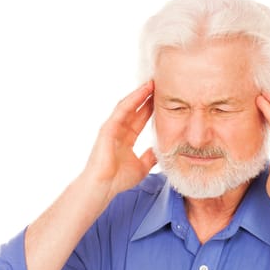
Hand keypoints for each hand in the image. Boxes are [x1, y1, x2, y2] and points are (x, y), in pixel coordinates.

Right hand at [83, 81, 156, 198]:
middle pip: (136, 109)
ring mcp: (112, 127)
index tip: (165, 98)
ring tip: (153, 82)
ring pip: (128, 105)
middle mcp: (119, 130)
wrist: (103, 187)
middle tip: (161, 84)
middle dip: (148, 97)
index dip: (151, 108)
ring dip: (140, 93)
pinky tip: (142, 91)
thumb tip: (163, 151)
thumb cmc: (118, 180)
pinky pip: (121, 110)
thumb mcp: (143, 167)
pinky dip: (132, 99)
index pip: (141, 118)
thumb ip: (151, 157)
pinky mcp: (108, 127)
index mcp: (126, 138)